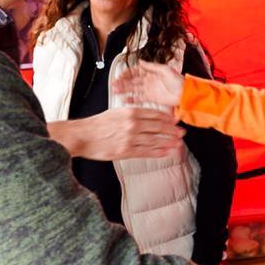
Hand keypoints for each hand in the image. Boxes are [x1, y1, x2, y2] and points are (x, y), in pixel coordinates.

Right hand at [47, 108, 183, 160]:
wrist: (82, 136)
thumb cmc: (98, 124)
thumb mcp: (116, 112)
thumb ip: (132, 113)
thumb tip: (146, 116)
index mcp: (130, 112)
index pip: (155, 114)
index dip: (168, 118)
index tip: (176, 121)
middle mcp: (132, 124)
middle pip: (158, 127)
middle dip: (172, 130)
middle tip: (182, 133)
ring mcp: (130, 138)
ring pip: (155, 140)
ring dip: (168, 142)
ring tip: (178, 144)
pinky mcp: (125, 151)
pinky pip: (146, 152)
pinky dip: (158, 153)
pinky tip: (166, 153)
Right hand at [111, 61, 184, 108]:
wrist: (186, 94)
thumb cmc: (179, 81)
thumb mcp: (166, 70)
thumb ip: (153, 66)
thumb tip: (141, 61)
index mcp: (152, 72)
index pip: (136, 71)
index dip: (127, 73)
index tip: (120, 75)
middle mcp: (149, 81)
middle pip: (132, 80)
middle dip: (122, 82)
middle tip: (114, 84)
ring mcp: (149, 89)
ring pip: (133, 89)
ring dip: (124, 89)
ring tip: (116, 91)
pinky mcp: (151, 98)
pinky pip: (139, 98)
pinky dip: (132, 98)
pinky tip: (125, 99)